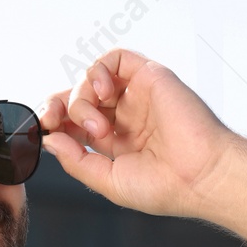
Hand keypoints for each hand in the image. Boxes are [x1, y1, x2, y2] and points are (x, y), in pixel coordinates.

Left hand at [37, 49, 241, 220]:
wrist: (201, 176)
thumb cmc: (166, 187)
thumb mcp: (109, 181)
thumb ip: (76, 161)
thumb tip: (50, 140)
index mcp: (117, 142)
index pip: (75, 123)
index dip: (56, 123)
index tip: (45, 132)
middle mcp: (126, 117)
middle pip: (78, 97)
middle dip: (58, 106)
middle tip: (54, 121)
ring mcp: (137, 96)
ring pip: (91, 80)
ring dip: (82, 99)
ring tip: (98, 126)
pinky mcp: (149, 77)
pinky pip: (115, 59)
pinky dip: (99, 71)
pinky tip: (103, 92)